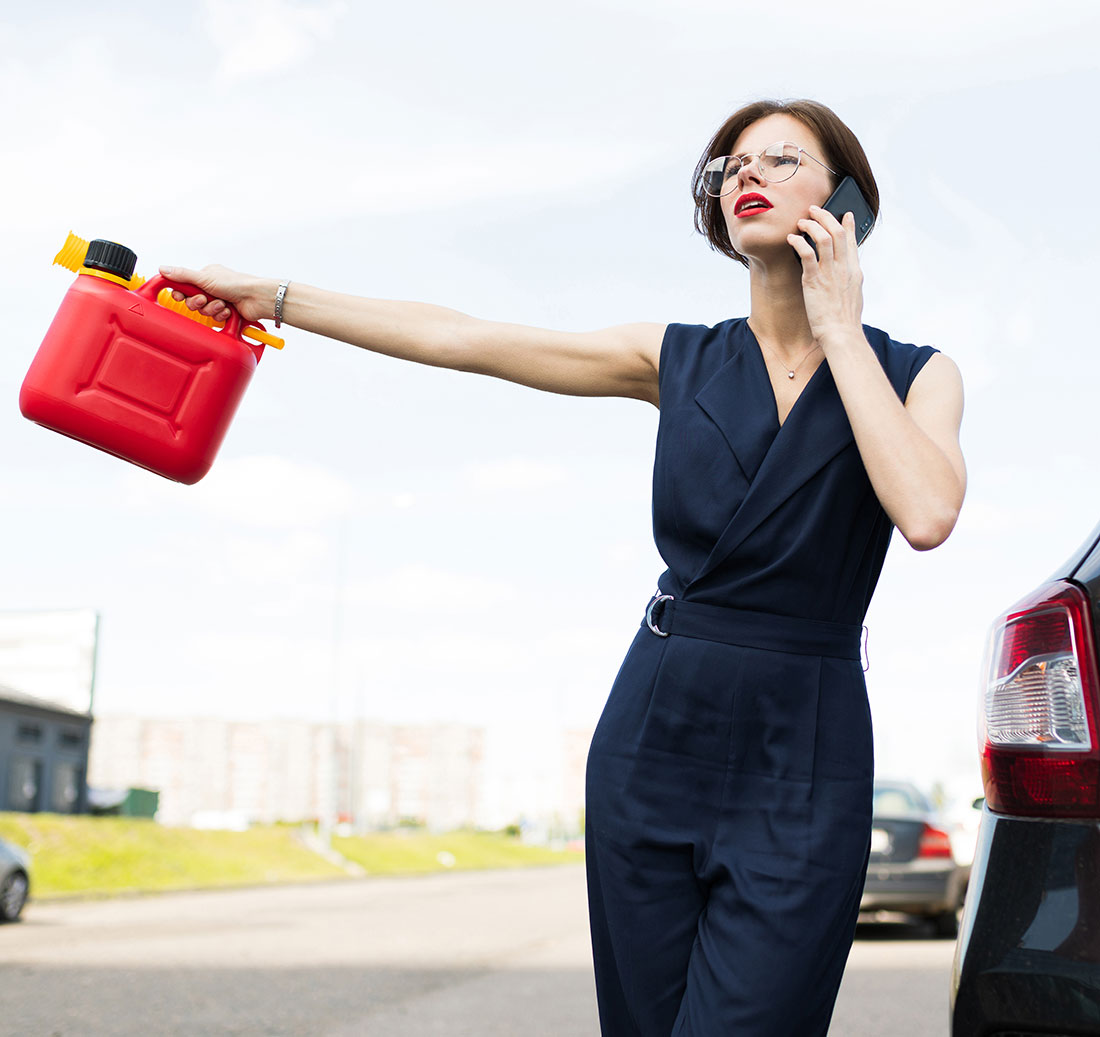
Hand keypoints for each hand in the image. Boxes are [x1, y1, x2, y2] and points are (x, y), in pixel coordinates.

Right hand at [157, 264, 274, 324]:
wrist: (256, 299)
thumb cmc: (236, 284)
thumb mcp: (204, 278)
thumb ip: (182, 275)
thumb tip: (162, 269)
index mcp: (205, 276)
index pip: (184, 285)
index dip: (181, 293)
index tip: (180, 296)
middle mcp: (212, 288)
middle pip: (193, 301)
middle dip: (198, 303)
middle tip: (204, 299)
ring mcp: (220, 300)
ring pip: (204, 311)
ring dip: (212, 309)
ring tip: (222, 304)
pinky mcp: (227, 312)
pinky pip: (215, 318)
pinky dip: (221, 315)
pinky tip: (228, 310)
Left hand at [787, 206, 863, 346]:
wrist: (841, 334)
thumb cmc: (844, 321)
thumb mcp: (853, 296)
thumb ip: (849, 281)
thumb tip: (847, 275)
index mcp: (854, 271)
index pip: (852, 241)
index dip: (848, 225)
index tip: (845, 214)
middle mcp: (844, 268)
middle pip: (837, 232)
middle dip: (825, 216)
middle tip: (814, 210)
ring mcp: (830, 273)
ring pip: (824, 237)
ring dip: (811, 225)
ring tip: (801, 222)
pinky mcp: (814, 281)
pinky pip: (807, 254)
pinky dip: (799, 243)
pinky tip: (792, 239)